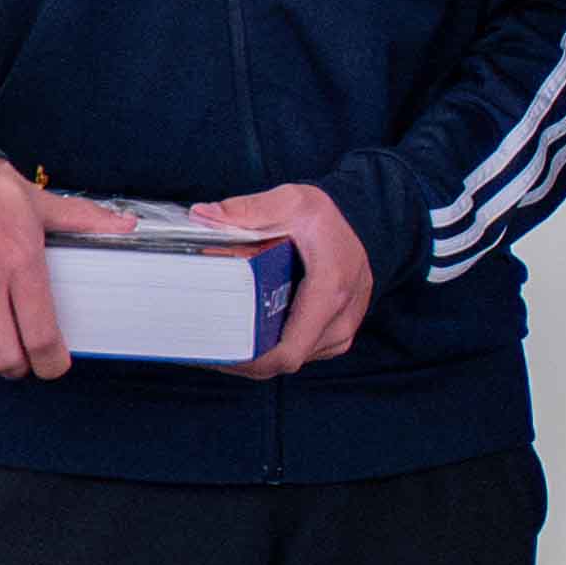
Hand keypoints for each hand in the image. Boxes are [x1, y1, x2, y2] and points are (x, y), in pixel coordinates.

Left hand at [191, 181, 375, 376]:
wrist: (361, 225)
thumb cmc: (324, 219)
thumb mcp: (289, 202)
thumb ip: (247, 210)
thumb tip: (204, 216)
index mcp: (329, 290)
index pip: (288, 352)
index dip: (249, 362)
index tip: (216, 352)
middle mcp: (341, 318)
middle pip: (282, 361)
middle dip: (242, 358)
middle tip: (204, 343)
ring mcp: (341, 331)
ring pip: (290, 361)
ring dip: (256, 356)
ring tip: (221, 337)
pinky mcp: (337, 335)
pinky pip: (301, 354)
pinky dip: (273, 351)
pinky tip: (248, 335)